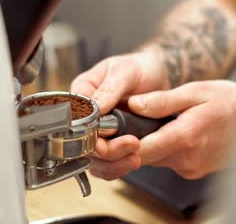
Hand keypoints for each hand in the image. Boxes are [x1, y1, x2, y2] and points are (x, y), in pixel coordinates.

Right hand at [71, 50, 168, 178]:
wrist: (160, 76)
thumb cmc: (139, 68)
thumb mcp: (124, 71)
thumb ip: (109, 89)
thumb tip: (95, 107)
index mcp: (82, 92)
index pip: (74, 119)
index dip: (88, 131)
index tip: (109, 134)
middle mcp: (85, 115)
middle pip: (82, 143)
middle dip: (107, 150)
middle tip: (132, 144)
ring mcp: (97, 131)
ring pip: (94, 159)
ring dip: (114, 162)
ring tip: (136, 155)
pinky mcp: (111, 144)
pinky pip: (107, 165)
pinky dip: (119, 167)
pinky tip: (134, 160)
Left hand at [89, 80, 235, 179]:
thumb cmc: (233, 105)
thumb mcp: (197, 92)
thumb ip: (163, 100)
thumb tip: (135, 104)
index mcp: (185, 137)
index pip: (141, 151)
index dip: (121, 145)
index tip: (110, 133)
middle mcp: (187, 159)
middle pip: (144, 156)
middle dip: (131, 141)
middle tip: (125, 122)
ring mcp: (191, 168)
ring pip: (156, 159)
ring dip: (148, 143)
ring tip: (151, 122)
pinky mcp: (194, 170)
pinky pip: (169, 160)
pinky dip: (164, 147)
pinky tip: (171, 130)